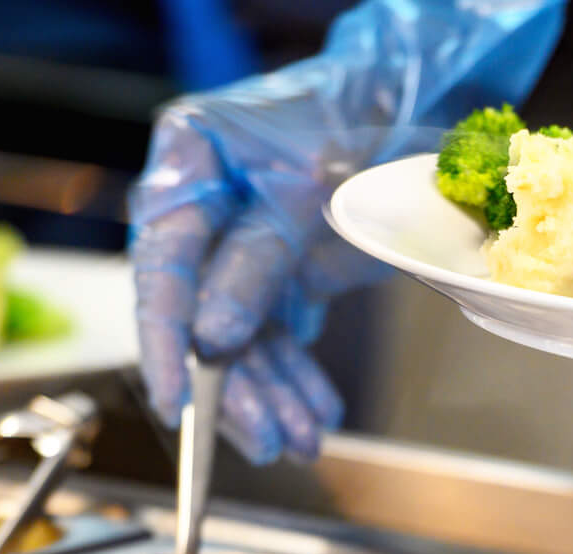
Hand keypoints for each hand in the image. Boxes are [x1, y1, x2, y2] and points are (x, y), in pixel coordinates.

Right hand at [129, 97, 370, 463]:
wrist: (412, 94)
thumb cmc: (355, 113)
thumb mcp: (306, 186)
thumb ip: (257, 261)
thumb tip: (213, 338)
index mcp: (188, 161)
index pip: (161, 264)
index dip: (164, 339)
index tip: (177, 399)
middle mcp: (200, 204)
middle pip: (197, 314)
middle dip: (236, 385)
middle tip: (265, 439)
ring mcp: (234, 240)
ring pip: (238, 337)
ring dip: (271, 394)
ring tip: (303, 438)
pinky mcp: (272, 269)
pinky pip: (274, 333)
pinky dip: (295, 377)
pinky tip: (314, 412)